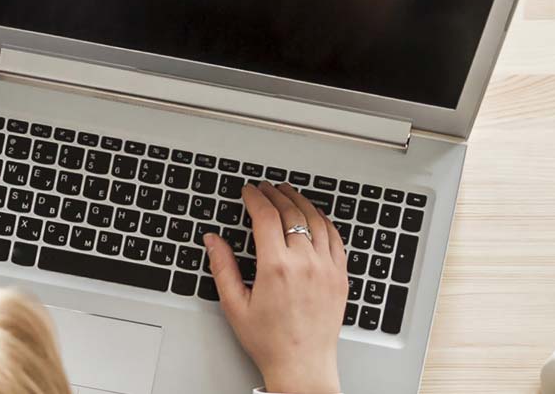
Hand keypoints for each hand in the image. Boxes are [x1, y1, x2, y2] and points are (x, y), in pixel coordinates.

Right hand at [206, 182, 345, 393]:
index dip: (255, 198)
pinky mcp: (341, 276)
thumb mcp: (235, 305)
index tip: (248, 192)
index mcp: (276, 268)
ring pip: (316, 220)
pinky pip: (335, 238)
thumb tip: (213, 240)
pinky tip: (315, 215)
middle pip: (291, 212)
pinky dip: (324, 220)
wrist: (303, 365)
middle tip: (266, 188)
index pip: (266, 216)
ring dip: (300, 201)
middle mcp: (305, 264)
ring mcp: (327, 268)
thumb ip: (222, 267)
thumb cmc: (270, 341)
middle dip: (276, 194)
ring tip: (288, 193)